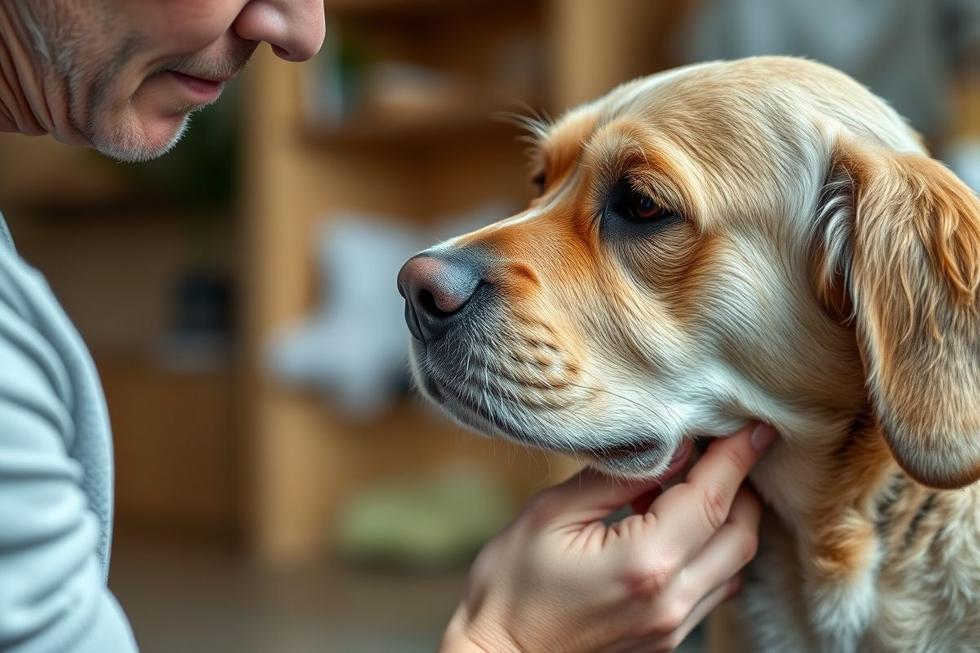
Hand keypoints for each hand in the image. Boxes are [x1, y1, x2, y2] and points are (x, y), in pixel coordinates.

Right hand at [440, 423, 775, 652]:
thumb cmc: (511, 585)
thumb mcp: (551, 514)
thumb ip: (616, 478)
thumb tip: (669, 447)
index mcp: (643, 561)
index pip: (711, 499)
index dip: (737, 457)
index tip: (757, 427)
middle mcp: (671, 599)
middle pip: (740, 534)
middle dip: (743, 487)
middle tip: (726, 450)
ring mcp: (672, 626)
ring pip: (735, 566)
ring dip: (731, 521)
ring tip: (701, 486)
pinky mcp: (667, 638)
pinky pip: (715, 589)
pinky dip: (714, 552)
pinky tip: (683, 529)